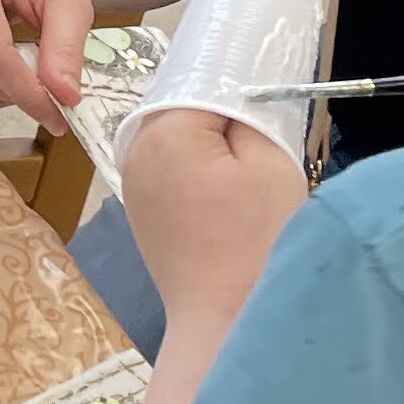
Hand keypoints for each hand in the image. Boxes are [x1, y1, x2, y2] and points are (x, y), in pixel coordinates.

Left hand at [117, 102, 307, 340]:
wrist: (229, 320)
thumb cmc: (258, 241)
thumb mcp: (271, 161)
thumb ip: (249, 113)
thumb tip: (234, 96)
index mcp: (163, 131)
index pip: (205, 83)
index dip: (241, 94)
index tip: (268, 107)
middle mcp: (135, 150)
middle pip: (185, 109)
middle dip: (223, 119)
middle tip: (263, 142)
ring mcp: (133, 184)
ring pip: (178, 140)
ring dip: (211, 146)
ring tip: (247, 173)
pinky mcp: (141, 212)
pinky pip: (171, 170)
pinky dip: (198, 171)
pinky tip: (226, 195)